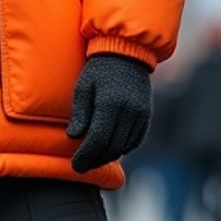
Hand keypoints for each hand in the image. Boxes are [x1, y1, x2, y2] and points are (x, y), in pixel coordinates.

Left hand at [67, 53, 151, 173]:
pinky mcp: (146, 115)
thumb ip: (80, 113)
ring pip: (124, 146)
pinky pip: (135, 140)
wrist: (127, 53)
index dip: (86, 155)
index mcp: (110, 103)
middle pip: (112, 147)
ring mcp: (140, 114)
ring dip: (108, 156)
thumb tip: (74, 137)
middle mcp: (129, 111)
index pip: (98, 139)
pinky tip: (110, 150)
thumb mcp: (83, 87)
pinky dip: (122, 148)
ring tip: (93, 159)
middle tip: (81, 167)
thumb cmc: (98, 69)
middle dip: (95, 160)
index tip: (76, 166)